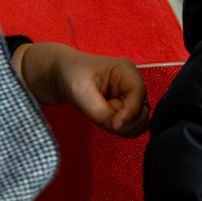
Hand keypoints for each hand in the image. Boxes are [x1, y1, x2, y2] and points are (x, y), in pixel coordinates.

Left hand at [13, 42, 149, 135]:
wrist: (59, 74)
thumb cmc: (69, 74)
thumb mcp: (81, 92)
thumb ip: (101, 112)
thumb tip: (116, 127)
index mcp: (126, 71)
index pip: (139, 95)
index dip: (130, 113)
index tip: (113, 124)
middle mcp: (132, 84)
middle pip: (143, 111)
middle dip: (126, 122)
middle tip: (104, 121)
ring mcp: (129, 98)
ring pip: (138, 122)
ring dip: (122, 127)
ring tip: (101, 117)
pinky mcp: (123, 108)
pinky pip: (129, 125)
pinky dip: (118, 129)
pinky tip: (103, 119)